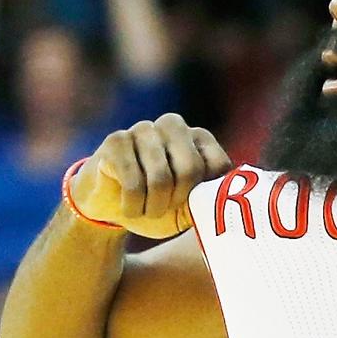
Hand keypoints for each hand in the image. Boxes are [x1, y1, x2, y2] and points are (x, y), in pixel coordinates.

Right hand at [71, 113, 232, 238]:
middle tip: (164, 210)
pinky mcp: (117, 140)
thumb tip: (228, 201)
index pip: (219, 165)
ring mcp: (144, 129)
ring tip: (146, 211)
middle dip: (177, 200)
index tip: (189, 205)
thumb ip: (208, 201)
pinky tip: (129, 208)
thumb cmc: (155, 204)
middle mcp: (174, 126)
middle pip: (191, 169)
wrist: (108, 206)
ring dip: (153, 207)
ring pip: (161, 178)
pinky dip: (133, 206)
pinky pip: (133, 182)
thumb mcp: (187, 209)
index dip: (205, 194)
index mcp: (199, 138)